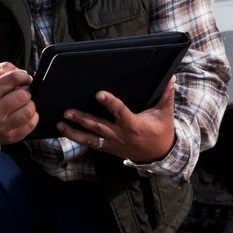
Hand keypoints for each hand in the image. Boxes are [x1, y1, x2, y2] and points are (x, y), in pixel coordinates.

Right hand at [0, 62, 36, 147]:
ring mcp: (2, 127)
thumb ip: (1, 69)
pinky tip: (24, 113)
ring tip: (24, 103)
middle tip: (23, 92)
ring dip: (30, 104)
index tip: (25, 78)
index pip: (13, 79)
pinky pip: (30, 125)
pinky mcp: (10, 137)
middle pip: (23, 96)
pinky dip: (32, 117)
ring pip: (28, 111)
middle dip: (26, 91)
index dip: (23, 76)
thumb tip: (21, 72)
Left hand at [58, 77, 175, 165]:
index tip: (99, 94)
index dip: (110, 103)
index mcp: (134, 125)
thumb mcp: (165, 113)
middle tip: (68, 112)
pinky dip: (77, 138)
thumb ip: (166, 95)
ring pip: (90, 139)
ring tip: (60, 124)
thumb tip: (171, 78)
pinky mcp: (108, 148)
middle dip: (82, 119)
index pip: (120, 112)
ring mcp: (112, 143)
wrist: (158, 155)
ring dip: (74, 132)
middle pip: (98, 127)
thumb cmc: (161, 131)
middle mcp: (120, 135)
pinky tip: (65, 132)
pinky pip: (91, 144)